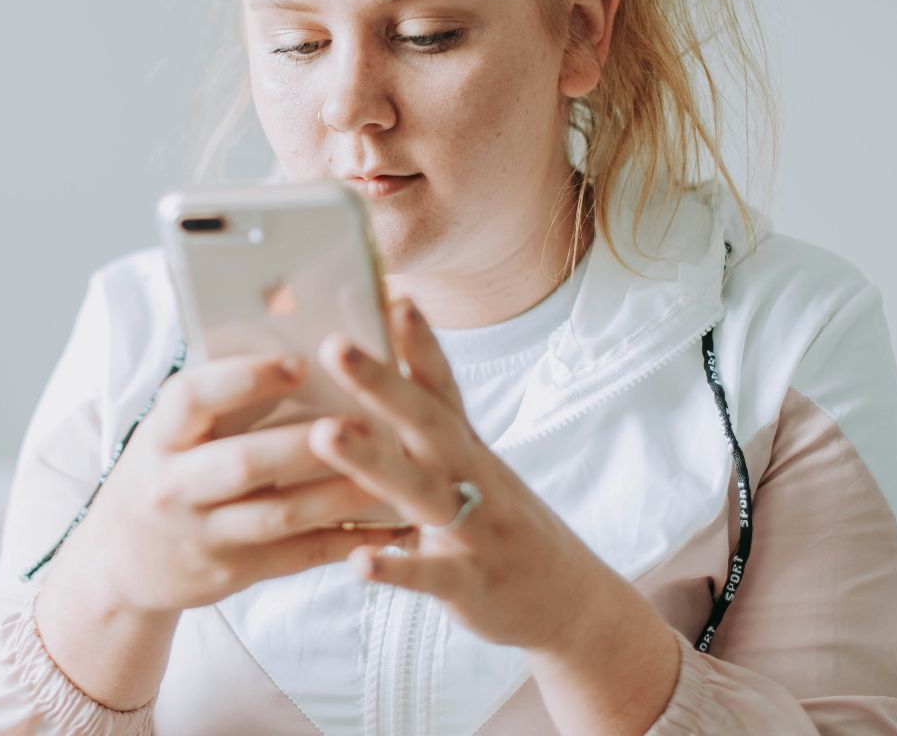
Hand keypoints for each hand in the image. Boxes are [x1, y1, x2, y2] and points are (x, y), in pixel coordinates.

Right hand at [52, 350, 417, 618]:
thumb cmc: (163, 472)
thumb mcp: (168, 432)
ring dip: (342, 491)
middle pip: (245, 462)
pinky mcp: (232, 574)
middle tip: (368, 418)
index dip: (244, 378)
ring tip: (395, 466)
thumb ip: (219, 398)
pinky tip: (393, 526)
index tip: (297, 361)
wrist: (120, 563)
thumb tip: (293, 334)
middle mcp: (173, 487)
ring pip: (281, 514)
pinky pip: (299, 556)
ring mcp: (202, 536)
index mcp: (158, 436)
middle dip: (309, 442)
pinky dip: (349, 540)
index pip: (192, 397)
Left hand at [307, 297, 625, 652]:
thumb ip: (419, 434)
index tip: (392, 293)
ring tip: (326, 433)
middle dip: (381, 382)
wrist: (570, 602)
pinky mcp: (472, 586)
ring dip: (373, 462)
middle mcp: (474, 479)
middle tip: (334, 344)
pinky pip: (432, 575)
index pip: (442, 386)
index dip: (419, 342)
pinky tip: (360, 561)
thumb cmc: (498, 524)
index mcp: (466, 448)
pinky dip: (398, 568)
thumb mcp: (468, 472)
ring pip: (423, 491)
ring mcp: (477, 531)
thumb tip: (363, 382)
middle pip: (427, 423)